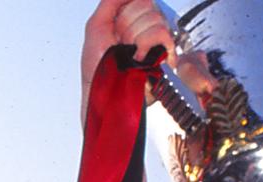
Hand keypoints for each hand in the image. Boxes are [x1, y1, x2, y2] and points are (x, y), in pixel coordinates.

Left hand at [81, 0, 176, 119]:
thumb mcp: (96, 25)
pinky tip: (140, 56)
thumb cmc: (97, 67)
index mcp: (130, 20)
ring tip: (131, 52)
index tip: (116, 27)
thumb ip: (111, 1)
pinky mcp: (166, 55)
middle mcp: (146, 28)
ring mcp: (157, 41)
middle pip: (148, 4)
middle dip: (129, 24)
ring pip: (156, 19)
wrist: (105, 91)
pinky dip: (147, 43)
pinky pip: (163, 34)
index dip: (126, 11)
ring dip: (136, 37)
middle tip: (121, 42)